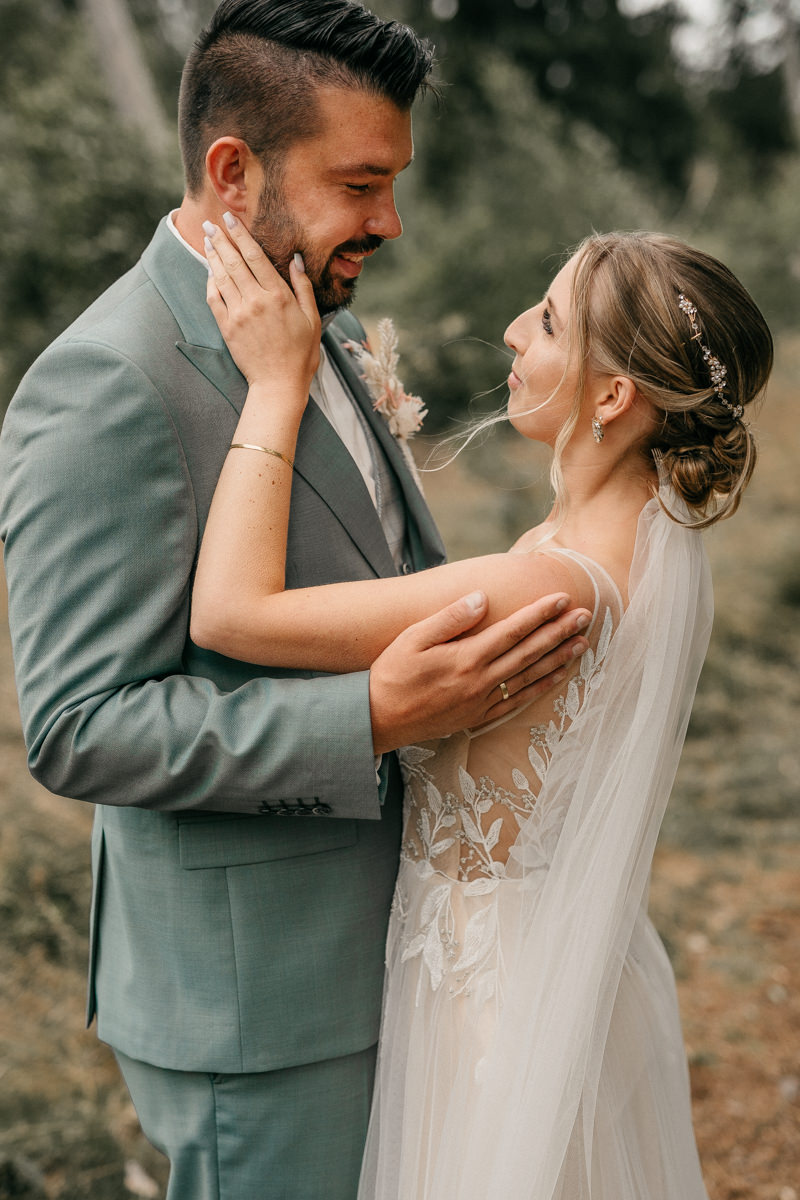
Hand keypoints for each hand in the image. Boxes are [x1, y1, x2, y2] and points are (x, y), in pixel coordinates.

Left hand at [204, 213, 320, 397]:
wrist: (279, 384)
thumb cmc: (300, 354)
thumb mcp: (312, 318)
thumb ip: (303, 287)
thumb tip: (296, 260)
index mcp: (278, 295)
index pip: (255, 256)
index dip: (240, 234)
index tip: (230, 219)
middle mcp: (256, 301)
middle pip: (234, 261)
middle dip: (220, 239)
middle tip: (210, 223)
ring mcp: (239, 314)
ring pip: (221, 276)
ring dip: (213, 255)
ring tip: (207, 239)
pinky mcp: (227, 328)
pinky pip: (214, 298)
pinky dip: (210, 281)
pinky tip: (210, 270)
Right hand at [369, 591, 590, 752]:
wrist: (379, 719)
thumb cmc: (391, 673)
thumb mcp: (412, 638)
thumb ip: (449, 618)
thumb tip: (481, 598)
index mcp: (466, 658)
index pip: (513, 630)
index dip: (541, 613)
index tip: (563, 598)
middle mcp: (481, 681)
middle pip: (530, 652)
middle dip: (560, 632)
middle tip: (587, 615)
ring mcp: (482, 702)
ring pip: (531, 677)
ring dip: (559, 659)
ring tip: (583, 643)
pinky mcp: (479, 716)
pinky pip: (520, 701)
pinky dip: (542, 687)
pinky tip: (558, 677)